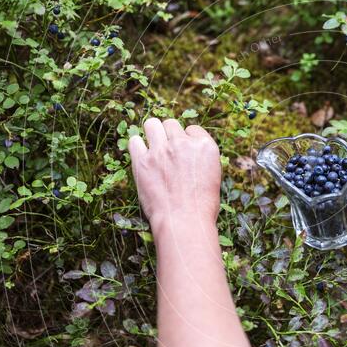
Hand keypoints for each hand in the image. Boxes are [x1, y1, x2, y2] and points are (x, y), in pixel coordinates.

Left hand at [128, 118, 221, 233]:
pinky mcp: (142, 161)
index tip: (185, 151)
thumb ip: (200, 160)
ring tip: (153, 146)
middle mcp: (183, 143)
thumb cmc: (201, 206)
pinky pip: (134, 141)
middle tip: (168, 150)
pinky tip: (141, 156)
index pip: (193, 129)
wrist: (185, 222)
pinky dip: (137, 146)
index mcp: (205, 146)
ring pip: (152, 124)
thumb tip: (189, 155)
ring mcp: (161, 151)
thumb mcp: (212, 177)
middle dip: (169, 135)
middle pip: (171, 124)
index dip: (188, 140)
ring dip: (152, 133)